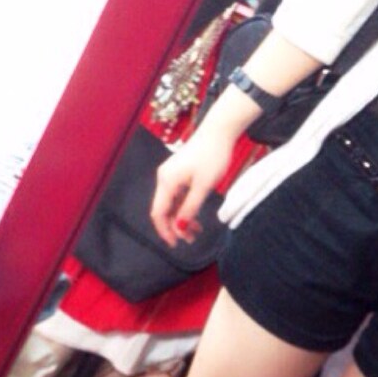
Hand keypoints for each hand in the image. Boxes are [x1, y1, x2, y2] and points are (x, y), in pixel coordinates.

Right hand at [150, 129, 233, 247]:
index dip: (165, 231)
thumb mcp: (204, 186)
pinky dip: (184, 207)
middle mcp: (164, 178)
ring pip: (171, 203)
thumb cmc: (213, 156)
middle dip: (175, 226)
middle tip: (191, 239)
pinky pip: (177, 195)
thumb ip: (190, 207)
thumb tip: (180, 226)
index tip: (176, 244)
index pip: (158, 213)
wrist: (218, 132)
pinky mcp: (179, 172)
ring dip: (181, 218)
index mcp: (167, 181)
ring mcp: (171, 175)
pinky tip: (195, 216)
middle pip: (163, 209)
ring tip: (197, 230)